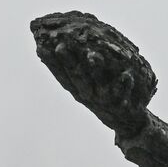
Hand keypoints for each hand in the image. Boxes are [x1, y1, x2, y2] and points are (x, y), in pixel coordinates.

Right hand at [30, 11, 154, 135]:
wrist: (126, 121)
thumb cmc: (103, 96)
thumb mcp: (87, 84)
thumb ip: (76, 66)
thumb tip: (56, 45)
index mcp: (78, 89)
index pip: (62, 74)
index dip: (52, 62)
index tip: (41, 46)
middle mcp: (89, 94)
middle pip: (77, 77)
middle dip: (68, 63)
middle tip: (60, 46)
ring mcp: (105, 100)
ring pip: (99, 84)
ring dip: (95, 70)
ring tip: (93, 56)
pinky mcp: (122, 105)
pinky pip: (124, 93)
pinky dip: (124, 85)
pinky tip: (127, 75)